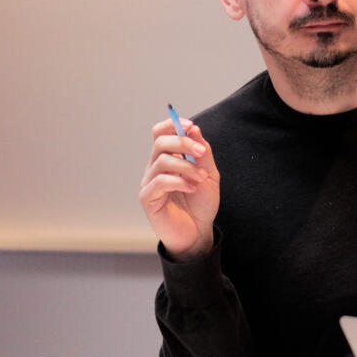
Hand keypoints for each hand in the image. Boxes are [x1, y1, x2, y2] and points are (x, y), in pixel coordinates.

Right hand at [139, 114, 219, 259]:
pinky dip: (180, 181)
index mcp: (167, 158)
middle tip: (201, 152)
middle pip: (160, 142)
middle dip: (183, 143)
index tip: (190, 125)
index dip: (172, 125)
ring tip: (201, 178)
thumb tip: (193, 128)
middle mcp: (155, 168)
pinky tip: (192, 188)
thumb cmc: (201, 204)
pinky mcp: (148, 198)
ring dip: (186, 166)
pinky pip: (160, 181)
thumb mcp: (209, 174)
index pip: (160, 133)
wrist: (199, 232)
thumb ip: (202, 153)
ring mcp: (149, 182)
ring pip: (162, 161)